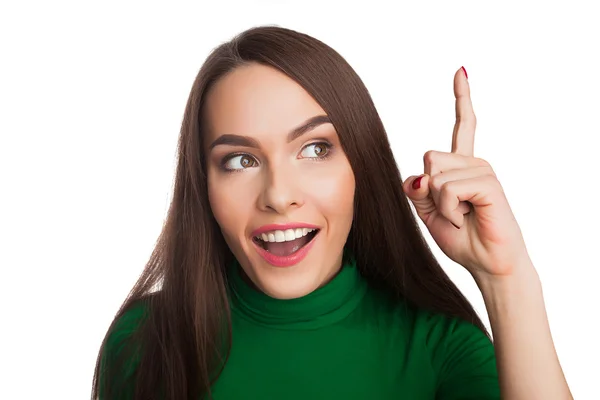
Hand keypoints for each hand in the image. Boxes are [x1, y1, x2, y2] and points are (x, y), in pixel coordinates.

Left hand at [402, 67, 529, 278]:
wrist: (486, 264)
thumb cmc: (461, 238)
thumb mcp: (428, 212)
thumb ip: (417, 190)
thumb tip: (418, 175)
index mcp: (461, 166)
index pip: (462, 126)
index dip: (462, 99)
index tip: (461, 72)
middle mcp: (474, 162)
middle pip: (428, 157)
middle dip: (427, 189)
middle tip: (450, 211)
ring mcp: (483, 170)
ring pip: (434, 174)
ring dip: (439, 204)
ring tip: (460, 216)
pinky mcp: (489, 183)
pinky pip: (448, 188)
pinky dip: (448, 209)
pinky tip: (465, 217)